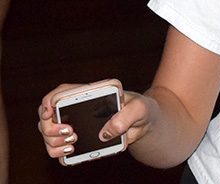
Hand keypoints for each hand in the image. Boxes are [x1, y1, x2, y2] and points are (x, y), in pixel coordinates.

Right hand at [38, 83, 155, 160]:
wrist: (144, 125)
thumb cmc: (141, 109)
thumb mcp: (140, 108)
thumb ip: (127, 116)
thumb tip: (106, 132)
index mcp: (88, 94)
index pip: (59, 94)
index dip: (48, 102)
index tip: (50, 113)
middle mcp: (76, 110)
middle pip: (46, 117)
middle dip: (50, 127)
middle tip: (70, 132)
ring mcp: (74, 126)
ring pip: (49, 135)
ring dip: (53, 141)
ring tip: (72, 142)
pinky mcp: (78, 142)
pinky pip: (59, 150)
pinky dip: (60, 153)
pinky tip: (71, 152)